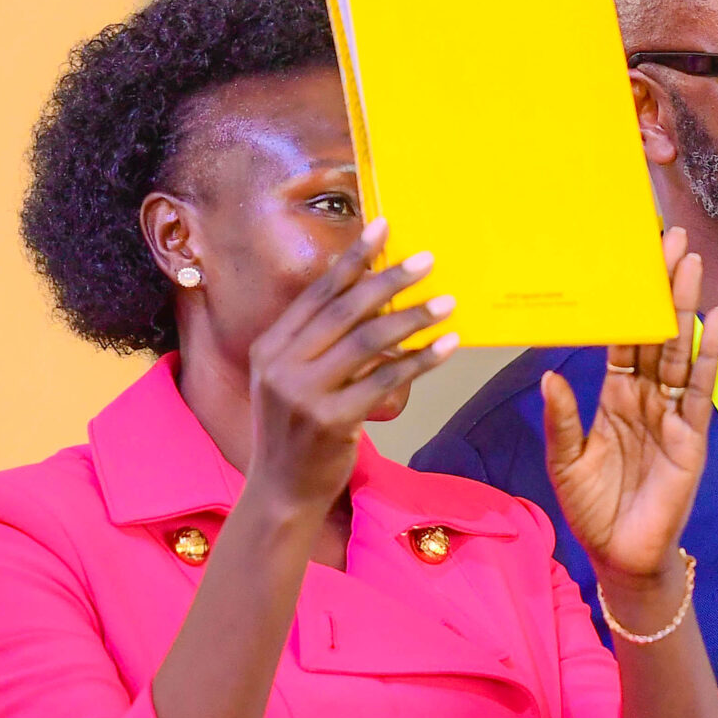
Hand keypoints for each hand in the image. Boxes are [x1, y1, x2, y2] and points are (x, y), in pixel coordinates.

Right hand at [246, 218, 456, 515]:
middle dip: (389, 280)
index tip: (382, 227)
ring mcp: (303, 393)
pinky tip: (447, 347)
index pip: (318, 293)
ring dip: (413, 318)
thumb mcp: (292, 379)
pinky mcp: (332, 421)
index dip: (353, 259)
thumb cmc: (298, 430)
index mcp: (270, 345)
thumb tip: (374, 299)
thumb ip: (320, 343)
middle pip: (345, 310)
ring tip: (447, 302)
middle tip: (427, 259)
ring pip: (368, 342)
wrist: (281, 490)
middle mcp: (281, 364)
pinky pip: (386, 381)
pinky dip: (420, 361)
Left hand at [543, 227, 717, 589]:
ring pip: (680, 352)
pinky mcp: (692, 438)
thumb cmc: (593, 510)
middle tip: (670, 239)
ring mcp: (673, 416)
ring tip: (690, 265)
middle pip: (657, 334)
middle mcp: (646, 399)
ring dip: (685, 309)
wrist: (622, 557)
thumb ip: (562, 419)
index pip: (625, 339)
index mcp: (614, 398)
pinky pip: (701, 391)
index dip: (628, 301)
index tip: (634, 261)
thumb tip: (551, 373)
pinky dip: (709, 356)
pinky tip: (715, 322)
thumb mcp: (565, 460)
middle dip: (664, 288)